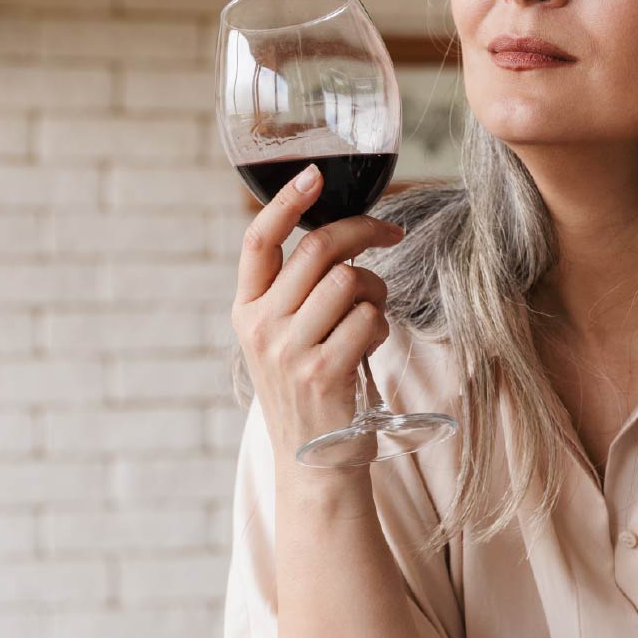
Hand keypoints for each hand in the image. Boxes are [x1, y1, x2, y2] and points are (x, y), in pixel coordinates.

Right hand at [231, 163, 404, 466]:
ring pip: (348, 280)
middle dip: (364, 232)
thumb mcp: (283, 338)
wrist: (313, 464)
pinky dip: (381, 324)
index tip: (314, 174)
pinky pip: (368, 319)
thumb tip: (341, 235)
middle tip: (392, 233)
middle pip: (317, 249)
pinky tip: (370, 344)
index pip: (258, 241)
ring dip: (376, 288)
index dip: (285, 201)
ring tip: (373, 311)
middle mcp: (260, 327)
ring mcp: (288, 351)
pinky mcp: (322, 373)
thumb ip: (296, 292)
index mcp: (245, 309)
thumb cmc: (310, 389)